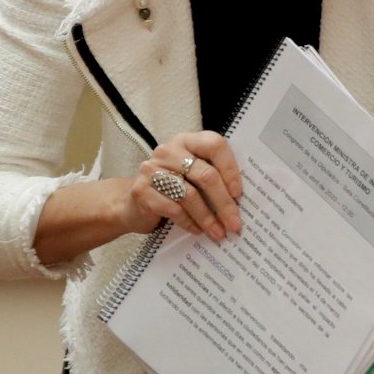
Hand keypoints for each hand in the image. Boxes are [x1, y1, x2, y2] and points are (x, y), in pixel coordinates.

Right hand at [127, 131, 243, 241]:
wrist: (132, 204)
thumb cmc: (171, 189)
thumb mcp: (192, 176)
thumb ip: (212, 177)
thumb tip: (240, 201)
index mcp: (186, 141)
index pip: (214, 145)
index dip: (230, 169)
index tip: (239, 193)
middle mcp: (168, 151)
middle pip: (205, 174)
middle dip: (224, 203)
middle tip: (235, 223)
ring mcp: (152, 169)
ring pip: (190, 195)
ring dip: (208, 217)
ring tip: (218, 232)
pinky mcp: (142, 191)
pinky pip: (173, 209)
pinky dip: (189, 222)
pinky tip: (198, 230)